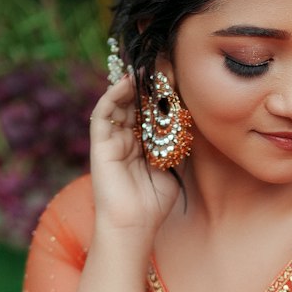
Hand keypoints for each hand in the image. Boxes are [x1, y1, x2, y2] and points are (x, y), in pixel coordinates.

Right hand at [89, 74, 179, 236]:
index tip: (178, 77)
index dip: (162, 94)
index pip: (152, 112)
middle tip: (164, 66)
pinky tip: (127, 83)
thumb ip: (180, 141)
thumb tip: (191, 115)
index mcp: (144, 144)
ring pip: (120, 104)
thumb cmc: (155, 202)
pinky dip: (113, 95)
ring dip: (133, 86)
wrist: (134, 225)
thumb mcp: (176, 165)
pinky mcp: (99, 143)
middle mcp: (127, 139)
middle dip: (149, 85)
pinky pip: (103, 113)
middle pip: (136, 104)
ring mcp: (112, 140)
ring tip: (148, 70)